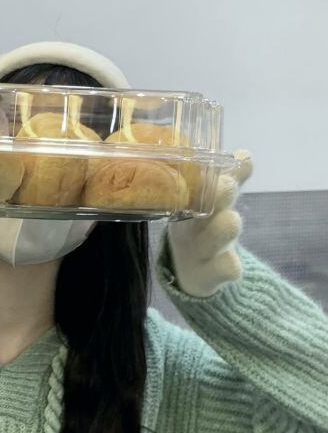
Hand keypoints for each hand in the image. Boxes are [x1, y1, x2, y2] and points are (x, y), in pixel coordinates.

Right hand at [166, 150, 252, 297]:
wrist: (191, 271)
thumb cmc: (203, 227)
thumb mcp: (214, 203)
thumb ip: (230, 180)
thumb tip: (245, 155)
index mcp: (186, 206)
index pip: (192, 186)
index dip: (205, 175)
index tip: (216, 163)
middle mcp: (189, 228)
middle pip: (199, 211)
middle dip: (216, 197)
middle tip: (228, 186)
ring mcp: (198, 253)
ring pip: (210, 240)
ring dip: (221, 230)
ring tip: (232, 222)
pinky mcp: (208, 277)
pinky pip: (219, 271)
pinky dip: (227, 268)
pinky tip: (234, 269)